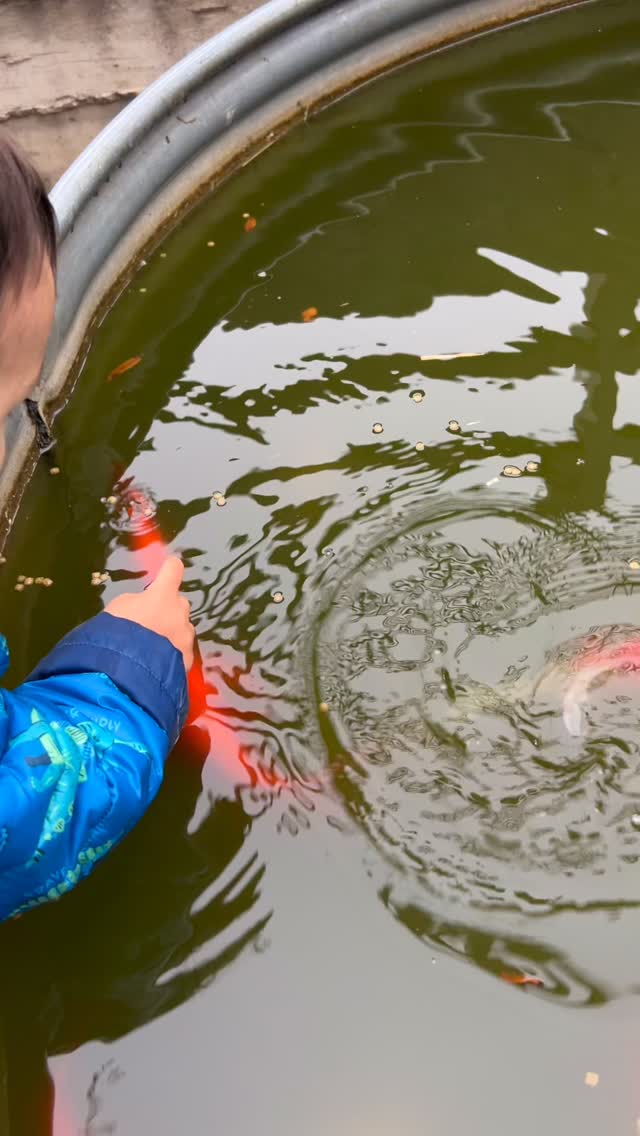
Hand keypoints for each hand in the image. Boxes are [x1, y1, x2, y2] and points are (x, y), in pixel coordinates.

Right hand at [106, 556, 194, 671]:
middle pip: (179, 603)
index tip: (168, 568)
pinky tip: (156, 665)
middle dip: (168, 610)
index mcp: (162, 595)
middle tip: (149, 623)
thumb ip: (136, 603)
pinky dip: (171, 655)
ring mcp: (186, 638)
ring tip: (151, 649)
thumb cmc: (116, 634)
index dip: (170, 569)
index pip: (173, 570)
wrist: (125, 672)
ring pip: (181, 629)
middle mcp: (180, 613)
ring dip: (171, 634)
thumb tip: (143, 609)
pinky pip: (180, 652)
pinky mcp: (188, 660)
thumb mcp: (118, 608)